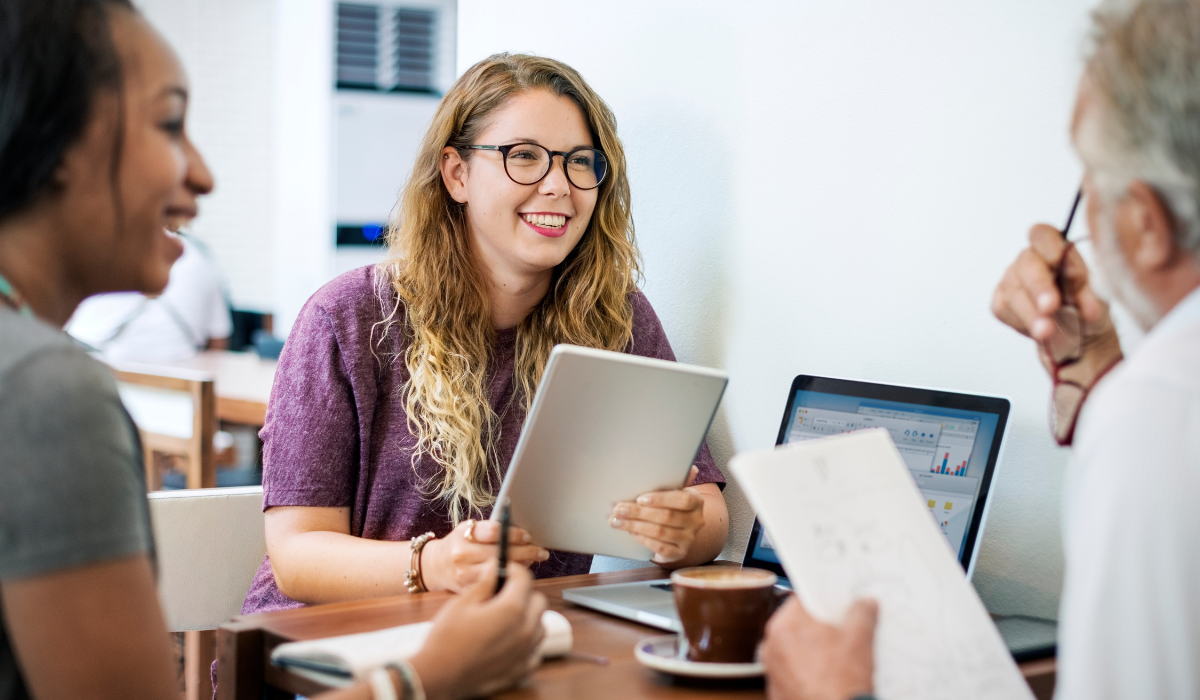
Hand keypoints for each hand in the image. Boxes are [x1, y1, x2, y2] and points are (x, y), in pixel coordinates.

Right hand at [409, 563, 547, 699]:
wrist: (439, 676)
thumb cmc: (446, 639)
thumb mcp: (462, 602)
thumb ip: (485, 583)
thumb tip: (495, 567)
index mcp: (512, 609)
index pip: (524, 578)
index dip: (513, 570)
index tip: (503, 571)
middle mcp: (526, 630)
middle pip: (538, 601)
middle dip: (523, 593)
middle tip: (502, 595)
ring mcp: (526, 652)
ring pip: (540, 625)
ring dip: (527, 618)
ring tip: (504, 619)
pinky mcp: (522, 670)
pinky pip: (534, 649)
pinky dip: (526, 643)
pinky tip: (507, 641)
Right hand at [423, 520, 548, 592]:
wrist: (435, 567)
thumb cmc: (458, 545)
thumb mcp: (467, 530)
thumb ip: (489, 529)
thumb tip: (521, 532)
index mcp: (464, 535)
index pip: (495, 532)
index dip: (515, 534)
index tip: (528, 536)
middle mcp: (464, 555)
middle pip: (502, 553)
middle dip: (526, 552)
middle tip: (540, 551)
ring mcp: (466, 576)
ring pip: (502, 571)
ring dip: (522, 567)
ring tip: (533, 561)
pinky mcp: (469, 591)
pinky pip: (496, 586)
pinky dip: (510, 580)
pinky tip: (519, 576)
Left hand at [610, 466, 705, 563]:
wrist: (678, 531)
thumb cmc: (671, 506)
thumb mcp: (674, 491)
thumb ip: (675, 480)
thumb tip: (689, 467)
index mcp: (696, 501)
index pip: (682, 499)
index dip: (661, 499)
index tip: (640, 498)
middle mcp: (696, 521)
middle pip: (666, 516)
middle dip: (639, 513)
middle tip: (619, 509)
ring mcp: (689, 539)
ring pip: (660, 532)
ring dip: (635, 526)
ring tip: (617, 520)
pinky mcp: (679, 553)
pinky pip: (659, 547)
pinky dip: (643, 539)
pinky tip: (631, 532)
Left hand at [761, 596, 877, 699]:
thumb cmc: (841, 684)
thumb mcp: (860, 640)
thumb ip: (862, 613)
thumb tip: (864, 605)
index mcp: (785, 625)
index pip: (803, 599)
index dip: (823, 600)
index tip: (837, 604)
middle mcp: (771, 645)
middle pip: (798, 624)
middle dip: (820, 627)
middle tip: (842, 632)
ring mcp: (772, 669)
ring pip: (795, 648)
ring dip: (813, 649)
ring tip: (838, 657)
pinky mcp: (777, 688)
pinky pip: (792, 670)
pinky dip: (807, 670)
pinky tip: (828, 675)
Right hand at [992, 224, 1121, 379]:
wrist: (1079, 339)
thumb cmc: (1088, 308)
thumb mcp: (1097, 296)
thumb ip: (1086, 286)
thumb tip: (1077, 282)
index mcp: (1054, 247)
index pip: (1043, 235)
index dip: (1051, 249)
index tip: (1064, 268)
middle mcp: (1030, 260)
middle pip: (1027, 264)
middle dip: (1039, 287)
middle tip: (1050, 306)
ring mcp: (1011, 280)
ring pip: (1014, 291)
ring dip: (1031, 313)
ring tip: (1047, 331)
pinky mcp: (1001, 303)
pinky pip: (1004, 309)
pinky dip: (1022, 322)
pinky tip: (1039, 331)